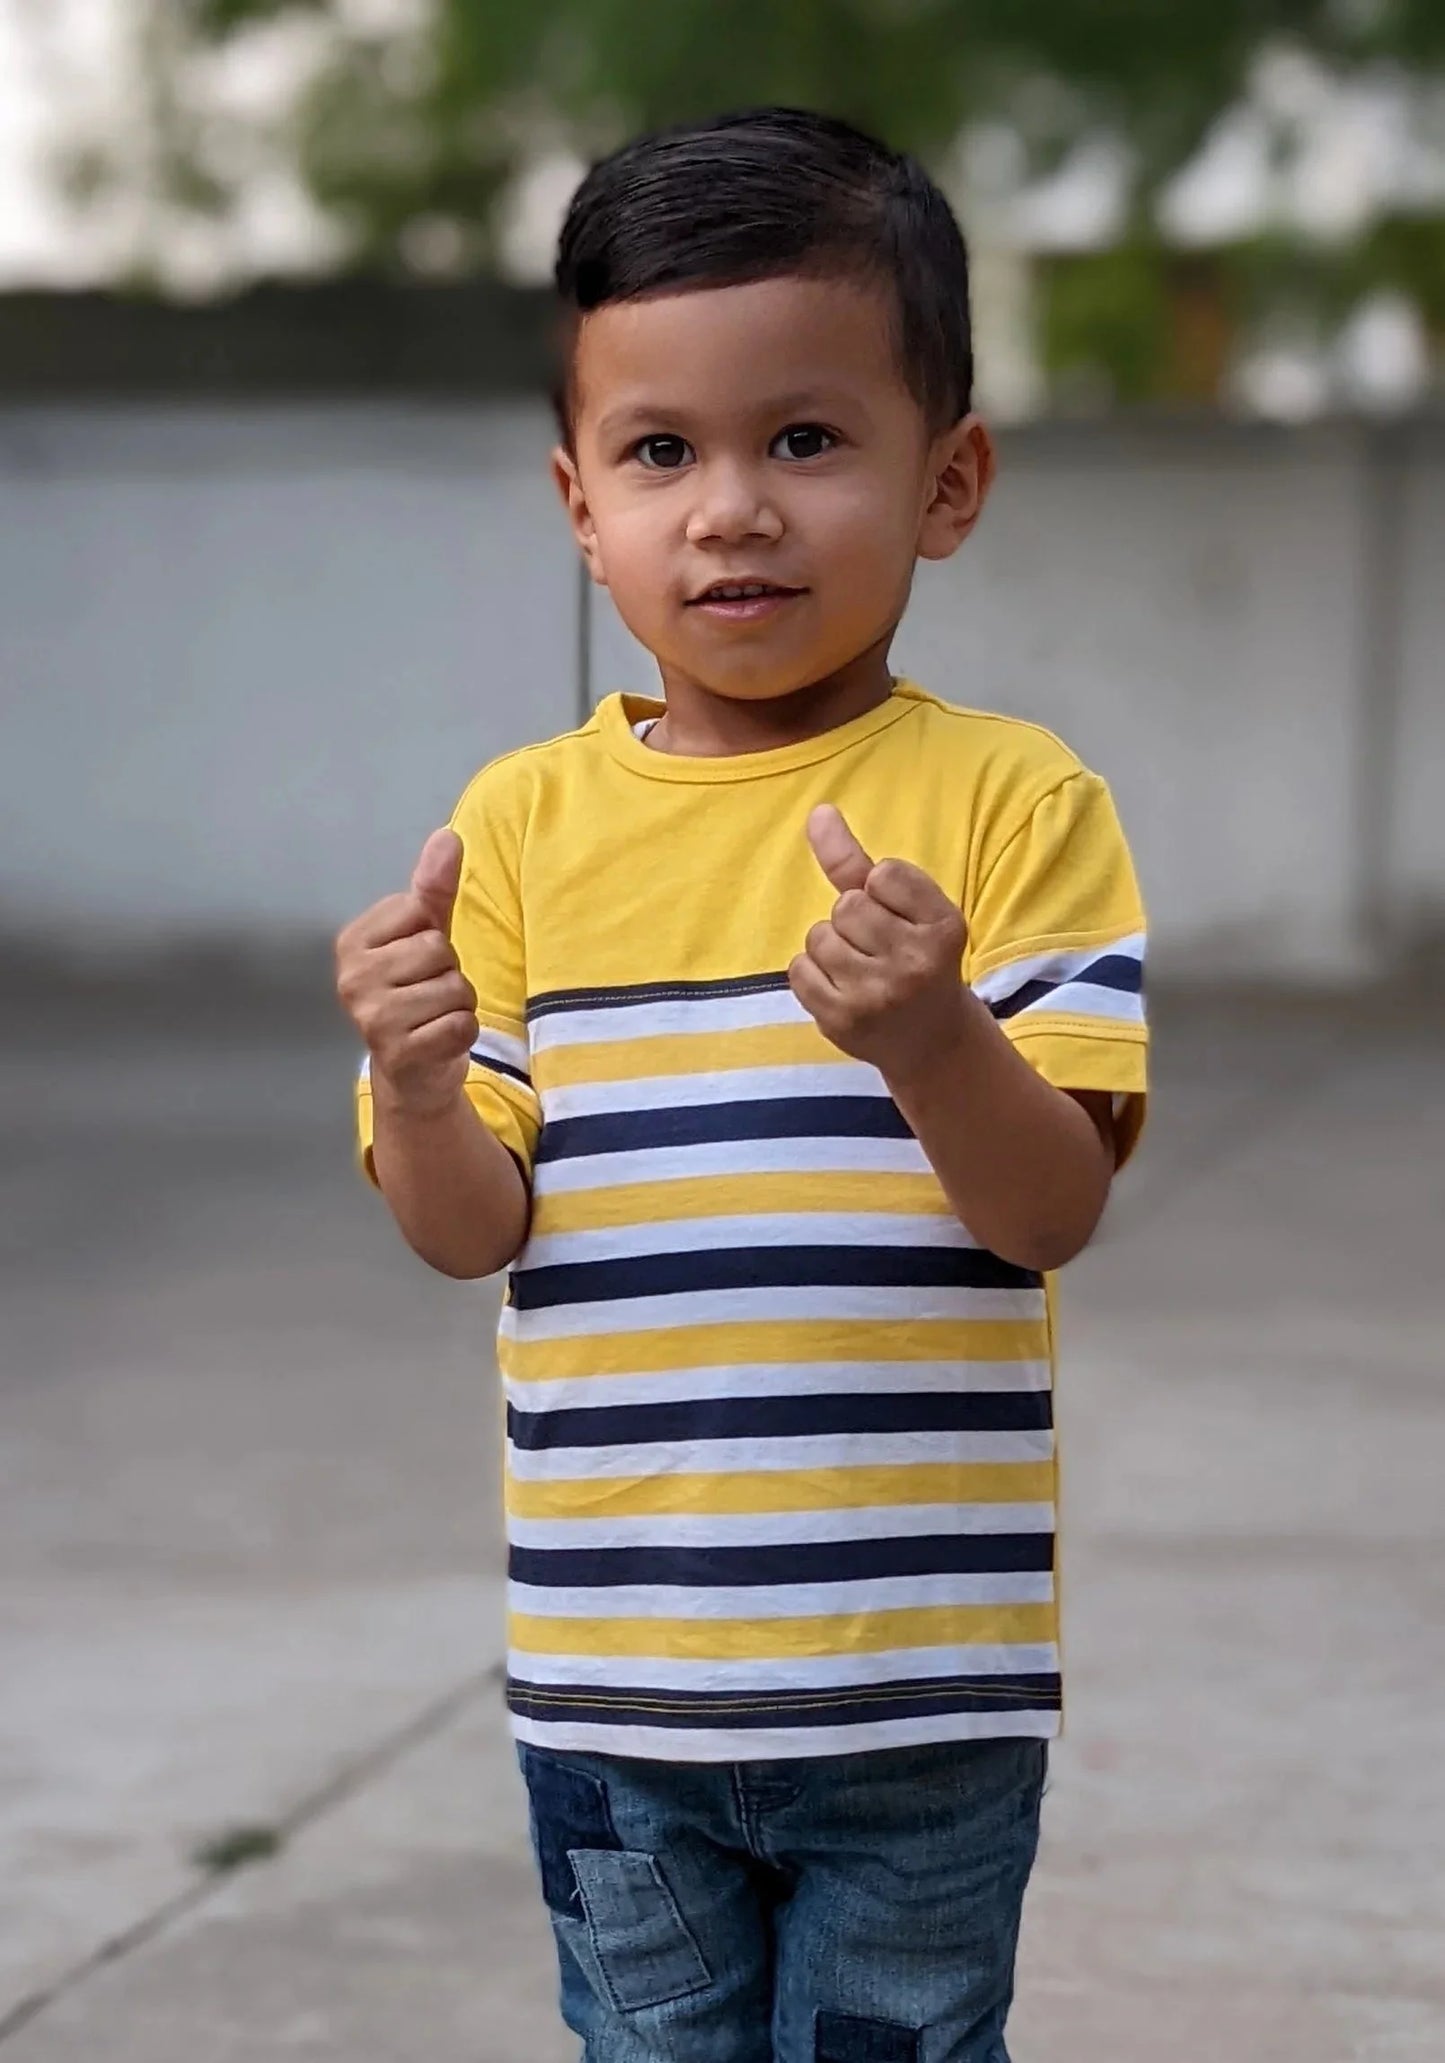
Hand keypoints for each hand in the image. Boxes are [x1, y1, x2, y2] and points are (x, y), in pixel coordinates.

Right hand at [334, 828, 478, 1115]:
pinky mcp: (398, 1053)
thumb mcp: (424, 936)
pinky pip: (461, 1025)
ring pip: (455, 989)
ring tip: (434, 1018)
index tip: (416, 963)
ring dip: (458, 1006)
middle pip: (440, 950)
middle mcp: (353, 978)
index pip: (422, 913)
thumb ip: (433, 888)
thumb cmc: (417, 995)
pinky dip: (462, 1034)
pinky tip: (439, 1041)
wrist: (412, 1072)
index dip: (434, 937)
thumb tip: (448, 835)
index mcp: (352, 942)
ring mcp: (372, 1018)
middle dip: (449, 973)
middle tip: (428, 995)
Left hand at [789, 805, 970, 1084]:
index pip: (882, 874)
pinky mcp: (844, 1021)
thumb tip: (817, 812)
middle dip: (853, 922)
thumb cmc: (915, 958)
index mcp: (944, 925)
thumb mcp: (907, 908)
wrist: (931, 1041)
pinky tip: (842, 988)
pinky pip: (800, 969)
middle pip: (847, 906)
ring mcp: (879, 994)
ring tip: (861, 970)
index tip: (900, 920)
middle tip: (879, 950)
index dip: (880, 893)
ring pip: (820, 936)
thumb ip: (856, 861)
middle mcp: (916, 961)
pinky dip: (812, 973)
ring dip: (831, 948)